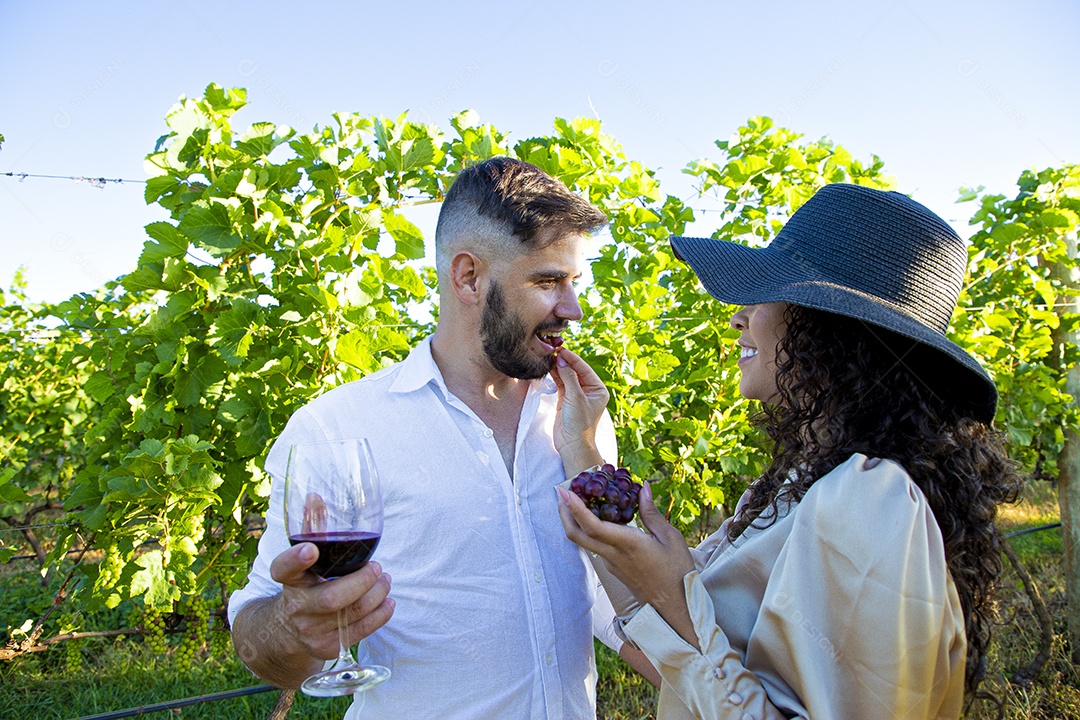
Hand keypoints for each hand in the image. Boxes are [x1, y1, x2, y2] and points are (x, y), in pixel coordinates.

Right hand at [269, 543, 394, 660]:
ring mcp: (311, 630)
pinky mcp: (328, 646)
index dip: (296, 559)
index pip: (284, 569)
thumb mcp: (302, 569)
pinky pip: (363, 629)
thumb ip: (314, 544)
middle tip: (377, 568)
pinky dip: (382, 613)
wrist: (289, 630)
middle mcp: (296, 607)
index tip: (310, 550)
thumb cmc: (306, 588)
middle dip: (363, 580)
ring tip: (385, 581)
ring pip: (354, 611)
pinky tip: (387, 601)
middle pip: (332, 597)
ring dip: (378, 593)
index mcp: (289, 581)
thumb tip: (325, 505)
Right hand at [549, 347, 609, 467]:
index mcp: (598, 389)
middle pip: (576, 371)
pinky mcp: (566, 400)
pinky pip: (561, 384)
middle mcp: (589, 391)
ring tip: (548, 359)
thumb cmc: (579, 423)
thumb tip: (561, 360)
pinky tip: (549, 369)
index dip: (572, 359)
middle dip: (565, 362)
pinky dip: (555, 377)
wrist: (572, 444)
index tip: (561, 350)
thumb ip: (568, 377)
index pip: (584, 368)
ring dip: (558, 368)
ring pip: (567, 377)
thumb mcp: (575, 397)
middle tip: (552, 352)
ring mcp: (577, 395)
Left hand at [557, 481, 697, 645]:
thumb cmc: (677, 572)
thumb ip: (652, 513)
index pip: (593, 526)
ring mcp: (611, 564)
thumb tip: (642, 488)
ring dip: (575, 521)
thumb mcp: (670, 538)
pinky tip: (600, 518)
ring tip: (578, 500)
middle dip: (565, 513)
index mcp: (627, 545)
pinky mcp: (614, 569)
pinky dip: (590, 530)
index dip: (576, 509)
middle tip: (561, 493)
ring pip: (585, 541)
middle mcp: (613, 555)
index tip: (565, 492)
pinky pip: (596, 547)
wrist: (675, 607)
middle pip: (577, 536)